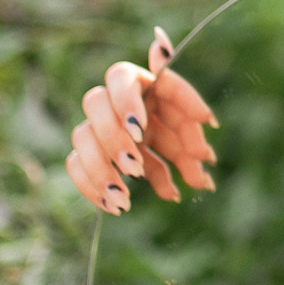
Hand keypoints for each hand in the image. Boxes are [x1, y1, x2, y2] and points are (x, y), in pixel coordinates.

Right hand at [65, 27, 219, 212]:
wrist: (175, 149)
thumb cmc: (183, 128)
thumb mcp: (192, 123)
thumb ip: (196, 121)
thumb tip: (208, 130)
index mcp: (137, 83)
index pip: (120, 76)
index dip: (125, 102)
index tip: (139, 129)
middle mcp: (112, 100)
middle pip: (94, 102)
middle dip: (112, 136)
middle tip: (135, 168)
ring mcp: (98, 125)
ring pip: (81, 137)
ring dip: (101, 169)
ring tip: (124, 200)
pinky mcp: (89, 153)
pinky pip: (76, 165)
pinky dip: (91, 188)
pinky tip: (114, 208)